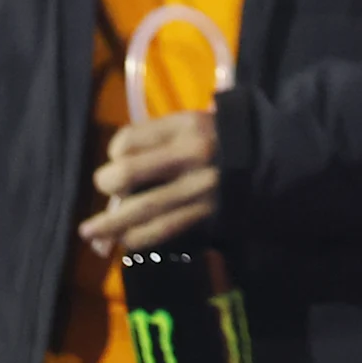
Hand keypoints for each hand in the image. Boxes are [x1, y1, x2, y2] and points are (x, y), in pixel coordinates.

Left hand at [80, 109, 220, 257]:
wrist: (271, 160)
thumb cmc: (222, 137)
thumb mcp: (193, 121)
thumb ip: (158, 137)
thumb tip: (116, 163)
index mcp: (185, 126)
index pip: (128, 140)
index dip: (115, 152)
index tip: (119, 157)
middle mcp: (190, 155)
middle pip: (128, 173)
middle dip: (107, 184)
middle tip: (104, 188)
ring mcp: (198, 187)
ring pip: (143, 209)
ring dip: (112, 225)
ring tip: (90, 234)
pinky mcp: (206, 213)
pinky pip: (165, 229)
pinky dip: (141, 238)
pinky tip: (126, 241)